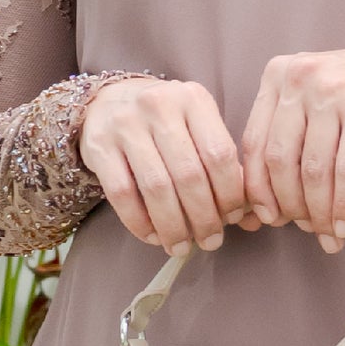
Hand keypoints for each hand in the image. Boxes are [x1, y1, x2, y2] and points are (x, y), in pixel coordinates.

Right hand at [80, 78, 252, 254]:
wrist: (108, 102)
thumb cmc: (163, 121)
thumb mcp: (196, 124)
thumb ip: (219, 160)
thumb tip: (246, 212)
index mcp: (193, 99)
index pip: (219, 153)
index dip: (230, 193)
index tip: (233, 219)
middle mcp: (159, 105)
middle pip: (189, 175)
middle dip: (203, 217)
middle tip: (211, 242)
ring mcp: (125, 124)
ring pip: (156, 188)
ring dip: (173, 226)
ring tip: (181, 246)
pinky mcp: (98, 146)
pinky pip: (122, 194)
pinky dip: (140, 222)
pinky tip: (153, 236)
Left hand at [240, 41, 344, 250]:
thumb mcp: (307, 98)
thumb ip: (286, 136)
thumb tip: (272, 207)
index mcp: (276, 76)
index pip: (255, 142)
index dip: (258, 187)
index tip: (267, 216)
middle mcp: (300, 79)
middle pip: (281, 159)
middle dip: (290, 204)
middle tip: (302, 228)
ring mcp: (332, 92)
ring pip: (314, 170)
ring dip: (319, 211)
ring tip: (327, 232)